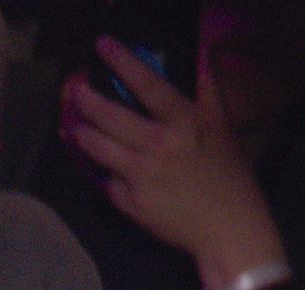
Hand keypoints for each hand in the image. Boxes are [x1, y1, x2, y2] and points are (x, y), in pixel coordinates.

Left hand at [59, 38, 288, 289]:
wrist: (227, 230)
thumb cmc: (229, 178)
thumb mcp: (222, 129)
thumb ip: (206, 92)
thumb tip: (200, 55)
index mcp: (185, 123)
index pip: (147, 84)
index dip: (122, 61)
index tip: (102, 45)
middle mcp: (158, 146)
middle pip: (109, 116)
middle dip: (86, 99)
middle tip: (74, 90)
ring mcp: (139, 176)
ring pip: (97, 147)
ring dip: (82, 133)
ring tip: (74, 124)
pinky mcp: (128, 202)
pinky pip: (107, 181)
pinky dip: (103, 171)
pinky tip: (99, 165)